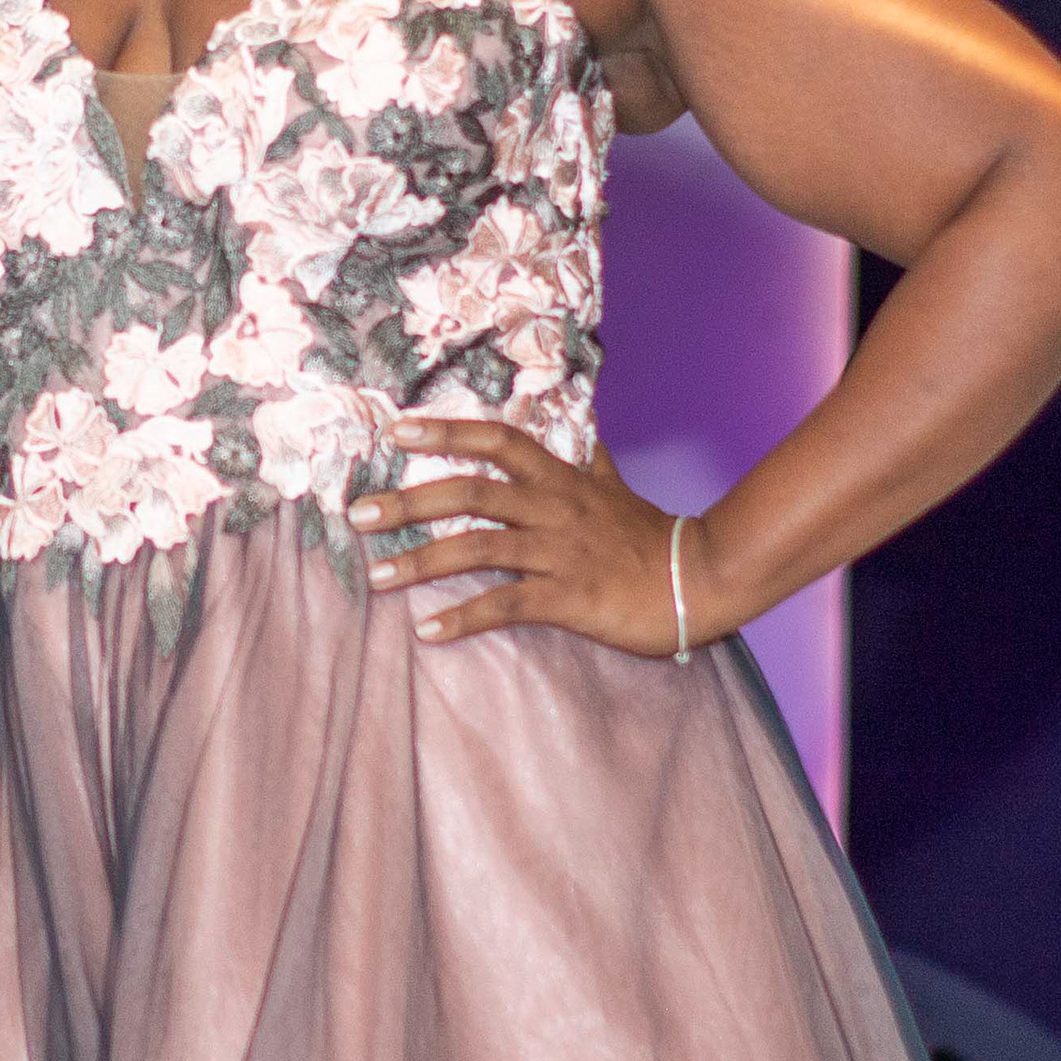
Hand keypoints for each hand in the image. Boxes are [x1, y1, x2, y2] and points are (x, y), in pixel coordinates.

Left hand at [349, 419, 717, 657]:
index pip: (497, 442)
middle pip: (470, 493)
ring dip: (420, 562)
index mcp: (561, 479)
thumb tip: (584, 428)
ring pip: (477, 548)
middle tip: (358, 514)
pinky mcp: (569, 597)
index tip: (396, 431)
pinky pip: (505, 605)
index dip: (446, 433)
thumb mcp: (616, 489)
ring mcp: (559, 552)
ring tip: (377, 577)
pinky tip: (428, 632)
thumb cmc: (653, 538)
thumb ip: (591, 461)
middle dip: (409, 501)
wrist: (702, 580)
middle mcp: (553, 508)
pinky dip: (463, 618)